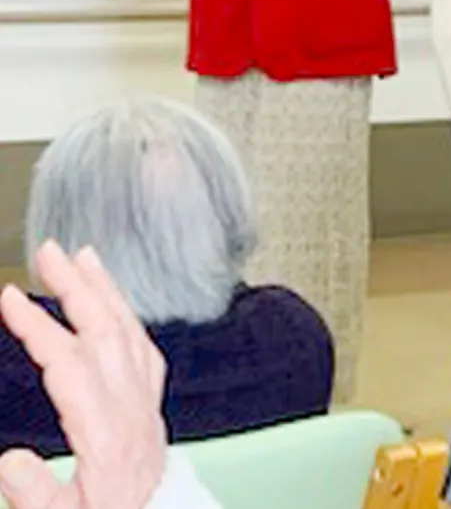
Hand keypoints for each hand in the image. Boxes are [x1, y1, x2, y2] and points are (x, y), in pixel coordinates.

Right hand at [0, 242, 167, 508]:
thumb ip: (36, 494)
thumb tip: (8, 459)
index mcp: (107, 434)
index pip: (71, 364)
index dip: (40, 326)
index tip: (8, 295)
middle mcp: (133, 411)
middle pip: (107, 334)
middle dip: (77, 287)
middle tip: (48, 250)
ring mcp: (146, 407)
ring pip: (130, 334)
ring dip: (106, 291)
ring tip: (82, 256)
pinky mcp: (151, 409)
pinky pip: (144, 349)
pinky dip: (127, 316)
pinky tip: (110, 303)